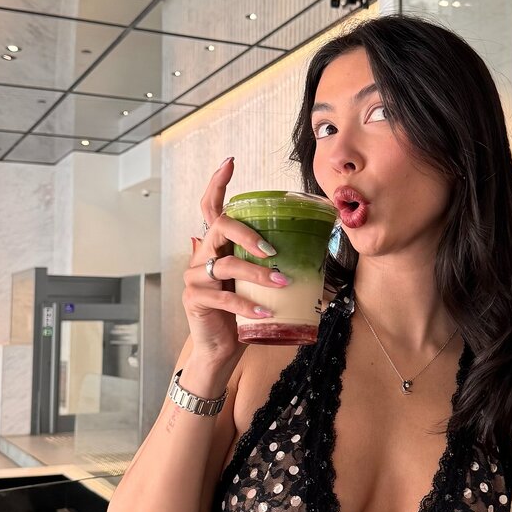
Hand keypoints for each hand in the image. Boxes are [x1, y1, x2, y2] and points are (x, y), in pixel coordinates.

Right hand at [183, 157, 289, 362]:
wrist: (221, 349)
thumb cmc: (243, 313)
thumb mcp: (259, 285)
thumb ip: (273, 267)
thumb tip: (316, 258)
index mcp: (217, 246)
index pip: (211, 207)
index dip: (217, 183)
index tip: (230, 161)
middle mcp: (201, 255)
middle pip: (219, 227)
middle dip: (248, 233)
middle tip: (273, 250)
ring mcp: (195, 277)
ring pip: (226, 264)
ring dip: (257, 273)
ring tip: (282, 282)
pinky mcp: (196, 299)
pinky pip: (225, 298)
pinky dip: (249, 304)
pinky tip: (267, 310)